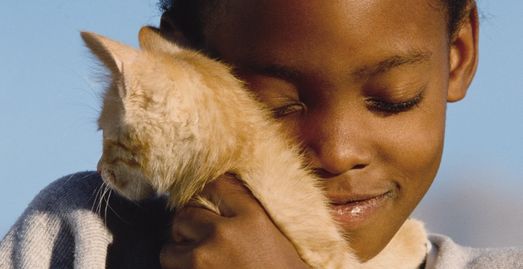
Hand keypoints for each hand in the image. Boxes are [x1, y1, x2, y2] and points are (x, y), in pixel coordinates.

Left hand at [160, 174, 309, 268]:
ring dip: (179, 255)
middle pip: (186, 214)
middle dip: (187, 228)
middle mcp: (225, 233)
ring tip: (196, 263)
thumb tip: (225, 206)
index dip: (207, 192)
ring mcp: (204, 258)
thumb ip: (250, 217)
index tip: (206, 201)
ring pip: (171, 248)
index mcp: (252, 217)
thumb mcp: (277, 238)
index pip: (218, 185)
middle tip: (197, 239)